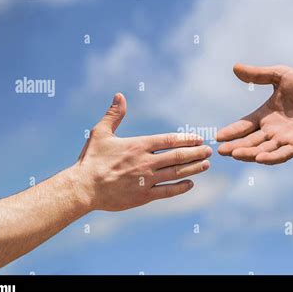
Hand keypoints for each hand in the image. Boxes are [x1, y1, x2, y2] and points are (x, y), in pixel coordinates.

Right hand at [71, 93, 211, 210]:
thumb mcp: (100, 133)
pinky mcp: (143, 196)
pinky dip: (180, 188)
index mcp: (138, 145)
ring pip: (176, 173)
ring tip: (206, 164)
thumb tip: (120, 95)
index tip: (199, 138)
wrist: (83, 188)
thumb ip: (114, 115)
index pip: (168, 140)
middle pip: (177, 156)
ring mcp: (146, 180)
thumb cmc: (91, 159)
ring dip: (193, 168)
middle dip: (196, 153)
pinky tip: (191, 183)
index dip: (186, 139)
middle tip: (209, 151)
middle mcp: (145, 162)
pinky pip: (167, 192)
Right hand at [217, 64, 292, 164]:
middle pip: (250, 141)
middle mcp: (272, 130)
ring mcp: (285, 139)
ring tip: (234, 154)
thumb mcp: (278, 76)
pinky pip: (283, 154)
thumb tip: (235, 67)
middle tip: (220, 151)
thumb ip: (257, 74)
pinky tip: (259, 159)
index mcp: (265, 116)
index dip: (231, 131)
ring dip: (248, 153)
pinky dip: (271, 157)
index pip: (244, 126)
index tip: (217, 136)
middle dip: (235, 146)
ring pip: (263, 150)